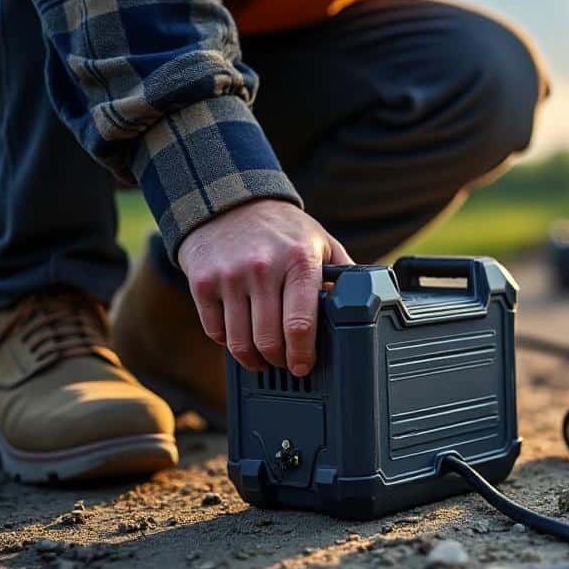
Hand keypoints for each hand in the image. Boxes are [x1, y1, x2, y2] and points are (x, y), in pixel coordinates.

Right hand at [177, 199, 351, 375]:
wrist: (229, 202)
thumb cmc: (282, 229)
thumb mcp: (320, 241)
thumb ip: (342, 273)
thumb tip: (366, 303)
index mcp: (299, 261)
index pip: (300, 323)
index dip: (302, 354)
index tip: (303, 366)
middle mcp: (263, 269)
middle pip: (269, 340)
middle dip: (279, 360)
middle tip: (285, 363)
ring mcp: (230, 277)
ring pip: (240, 342)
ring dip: (253, 359)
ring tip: (264, 359)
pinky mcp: (202, 283)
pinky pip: (215, 332)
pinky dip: (228, 343)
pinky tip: (241, 337)